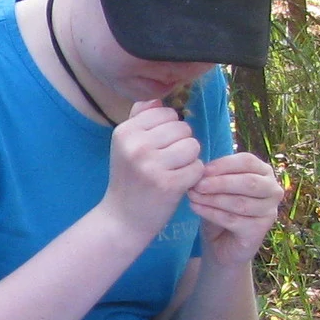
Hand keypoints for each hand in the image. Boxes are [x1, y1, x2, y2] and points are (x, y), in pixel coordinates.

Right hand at [98, 99, 204, 241]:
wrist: (122, 219)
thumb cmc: (129, 179)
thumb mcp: (126, 146)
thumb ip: (139, 119)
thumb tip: (158, 100)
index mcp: (125, 132)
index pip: (167, 113)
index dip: (169, 130)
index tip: (157, 147)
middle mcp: (136, 145)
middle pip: (183, 128)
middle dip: (181, 144)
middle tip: (166, 162)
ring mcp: (151, 165)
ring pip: (193, 146)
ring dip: (189, 160)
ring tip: (173, 171)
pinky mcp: (168, 184)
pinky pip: (198, 167)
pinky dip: (193, 177)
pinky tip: (178, 184)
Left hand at [187, 152, 282, 266]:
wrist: (221, 245)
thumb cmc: (220, 210)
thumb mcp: (216, 188)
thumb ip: (213, 177)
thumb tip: (199, 168)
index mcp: (264, 172)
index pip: (247, 161)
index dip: (224, 164)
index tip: (201, 169)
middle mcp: (272, 190)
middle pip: (248, 182)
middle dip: (220, 183)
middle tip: (197, 185)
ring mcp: (269, 211)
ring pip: (240, 202)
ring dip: (213, 199)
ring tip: (192, 196)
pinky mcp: (260, 230)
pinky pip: (233, 219)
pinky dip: (212, 213)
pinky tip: (196, 207)